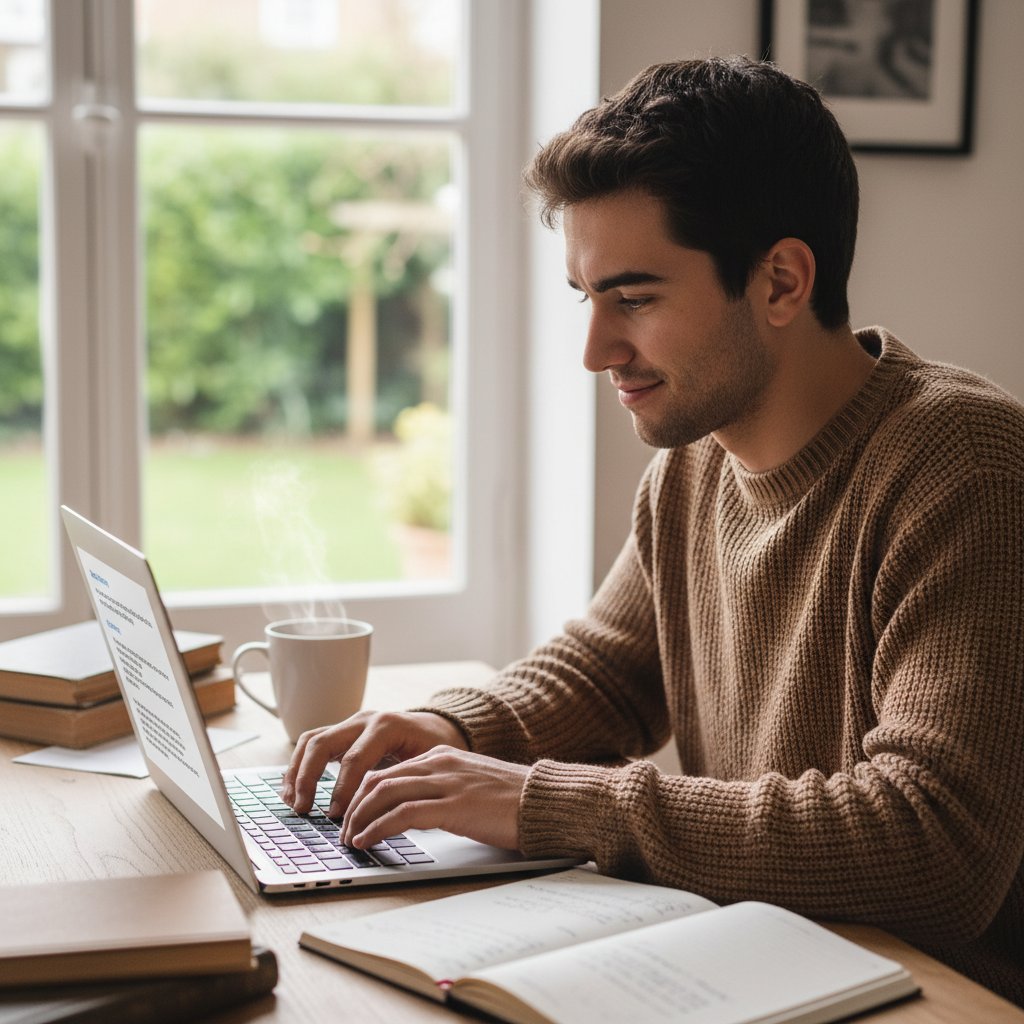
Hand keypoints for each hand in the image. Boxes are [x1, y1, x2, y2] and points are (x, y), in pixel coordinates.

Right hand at [280, 709, 467, 817]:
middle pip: (323, 743)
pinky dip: (299, 766)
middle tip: (304, 808)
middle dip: (308, 777)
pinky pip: (313, 744)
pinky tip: (293, 790)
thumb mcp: (429, 763)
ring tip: (293, 801)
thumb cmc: (437, 746)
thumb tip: (386, 815)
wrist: (439, 727)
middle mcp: (364, 720)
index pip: (355, 758)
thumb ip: (406, 782)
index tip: (335, 815)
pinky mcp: (343, 733)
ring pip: (311, 740)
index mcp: (386, 725)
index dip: (342, 789)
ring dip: (297, 771)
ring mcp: (351, 724)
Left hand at [342, 746, 529, 850]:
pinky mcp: (453, 806)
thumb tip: (413, 812)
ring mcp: (446, 783)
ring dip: (359, 818)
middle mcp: (439, 764)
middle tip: (343, 830)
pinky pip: (402, 814)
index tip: (352, 815)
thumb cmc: (513, 800)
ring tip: (350, 839)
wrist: (545, 800)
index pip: (388, 770)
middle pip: (378, 779)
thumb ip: (443, 790)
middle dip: (353, 806)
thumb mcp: (471, 785)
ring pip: (384, 793)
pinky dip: (378, 828)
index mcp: (443, 756)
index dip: (363, 794)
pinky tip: (368, 840)